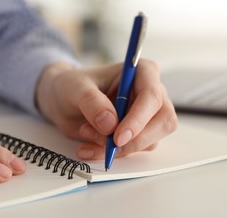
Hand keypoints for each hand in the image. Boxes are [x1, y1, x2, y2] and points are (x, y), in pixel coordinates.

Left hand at [36, 59, 177, 159]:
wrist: (63, 100)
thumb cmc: (73, 85)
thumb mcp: (76, 88)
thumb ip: (92, 102)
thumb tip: (110, 124)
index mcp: (142, 72)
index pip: (152, 96)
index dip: (138, 118)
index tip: (118, 137)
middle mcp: (151, 93)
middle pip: (163, 121)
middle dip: (135, 139)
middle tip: (108, 146)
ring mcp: (147, 115)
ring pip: (151, 140)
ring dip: (119, 147)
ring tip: (86, 134)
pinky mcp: (138, 133)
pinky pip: (134, 150)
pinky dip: (111, 154)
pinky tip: (89, 147)